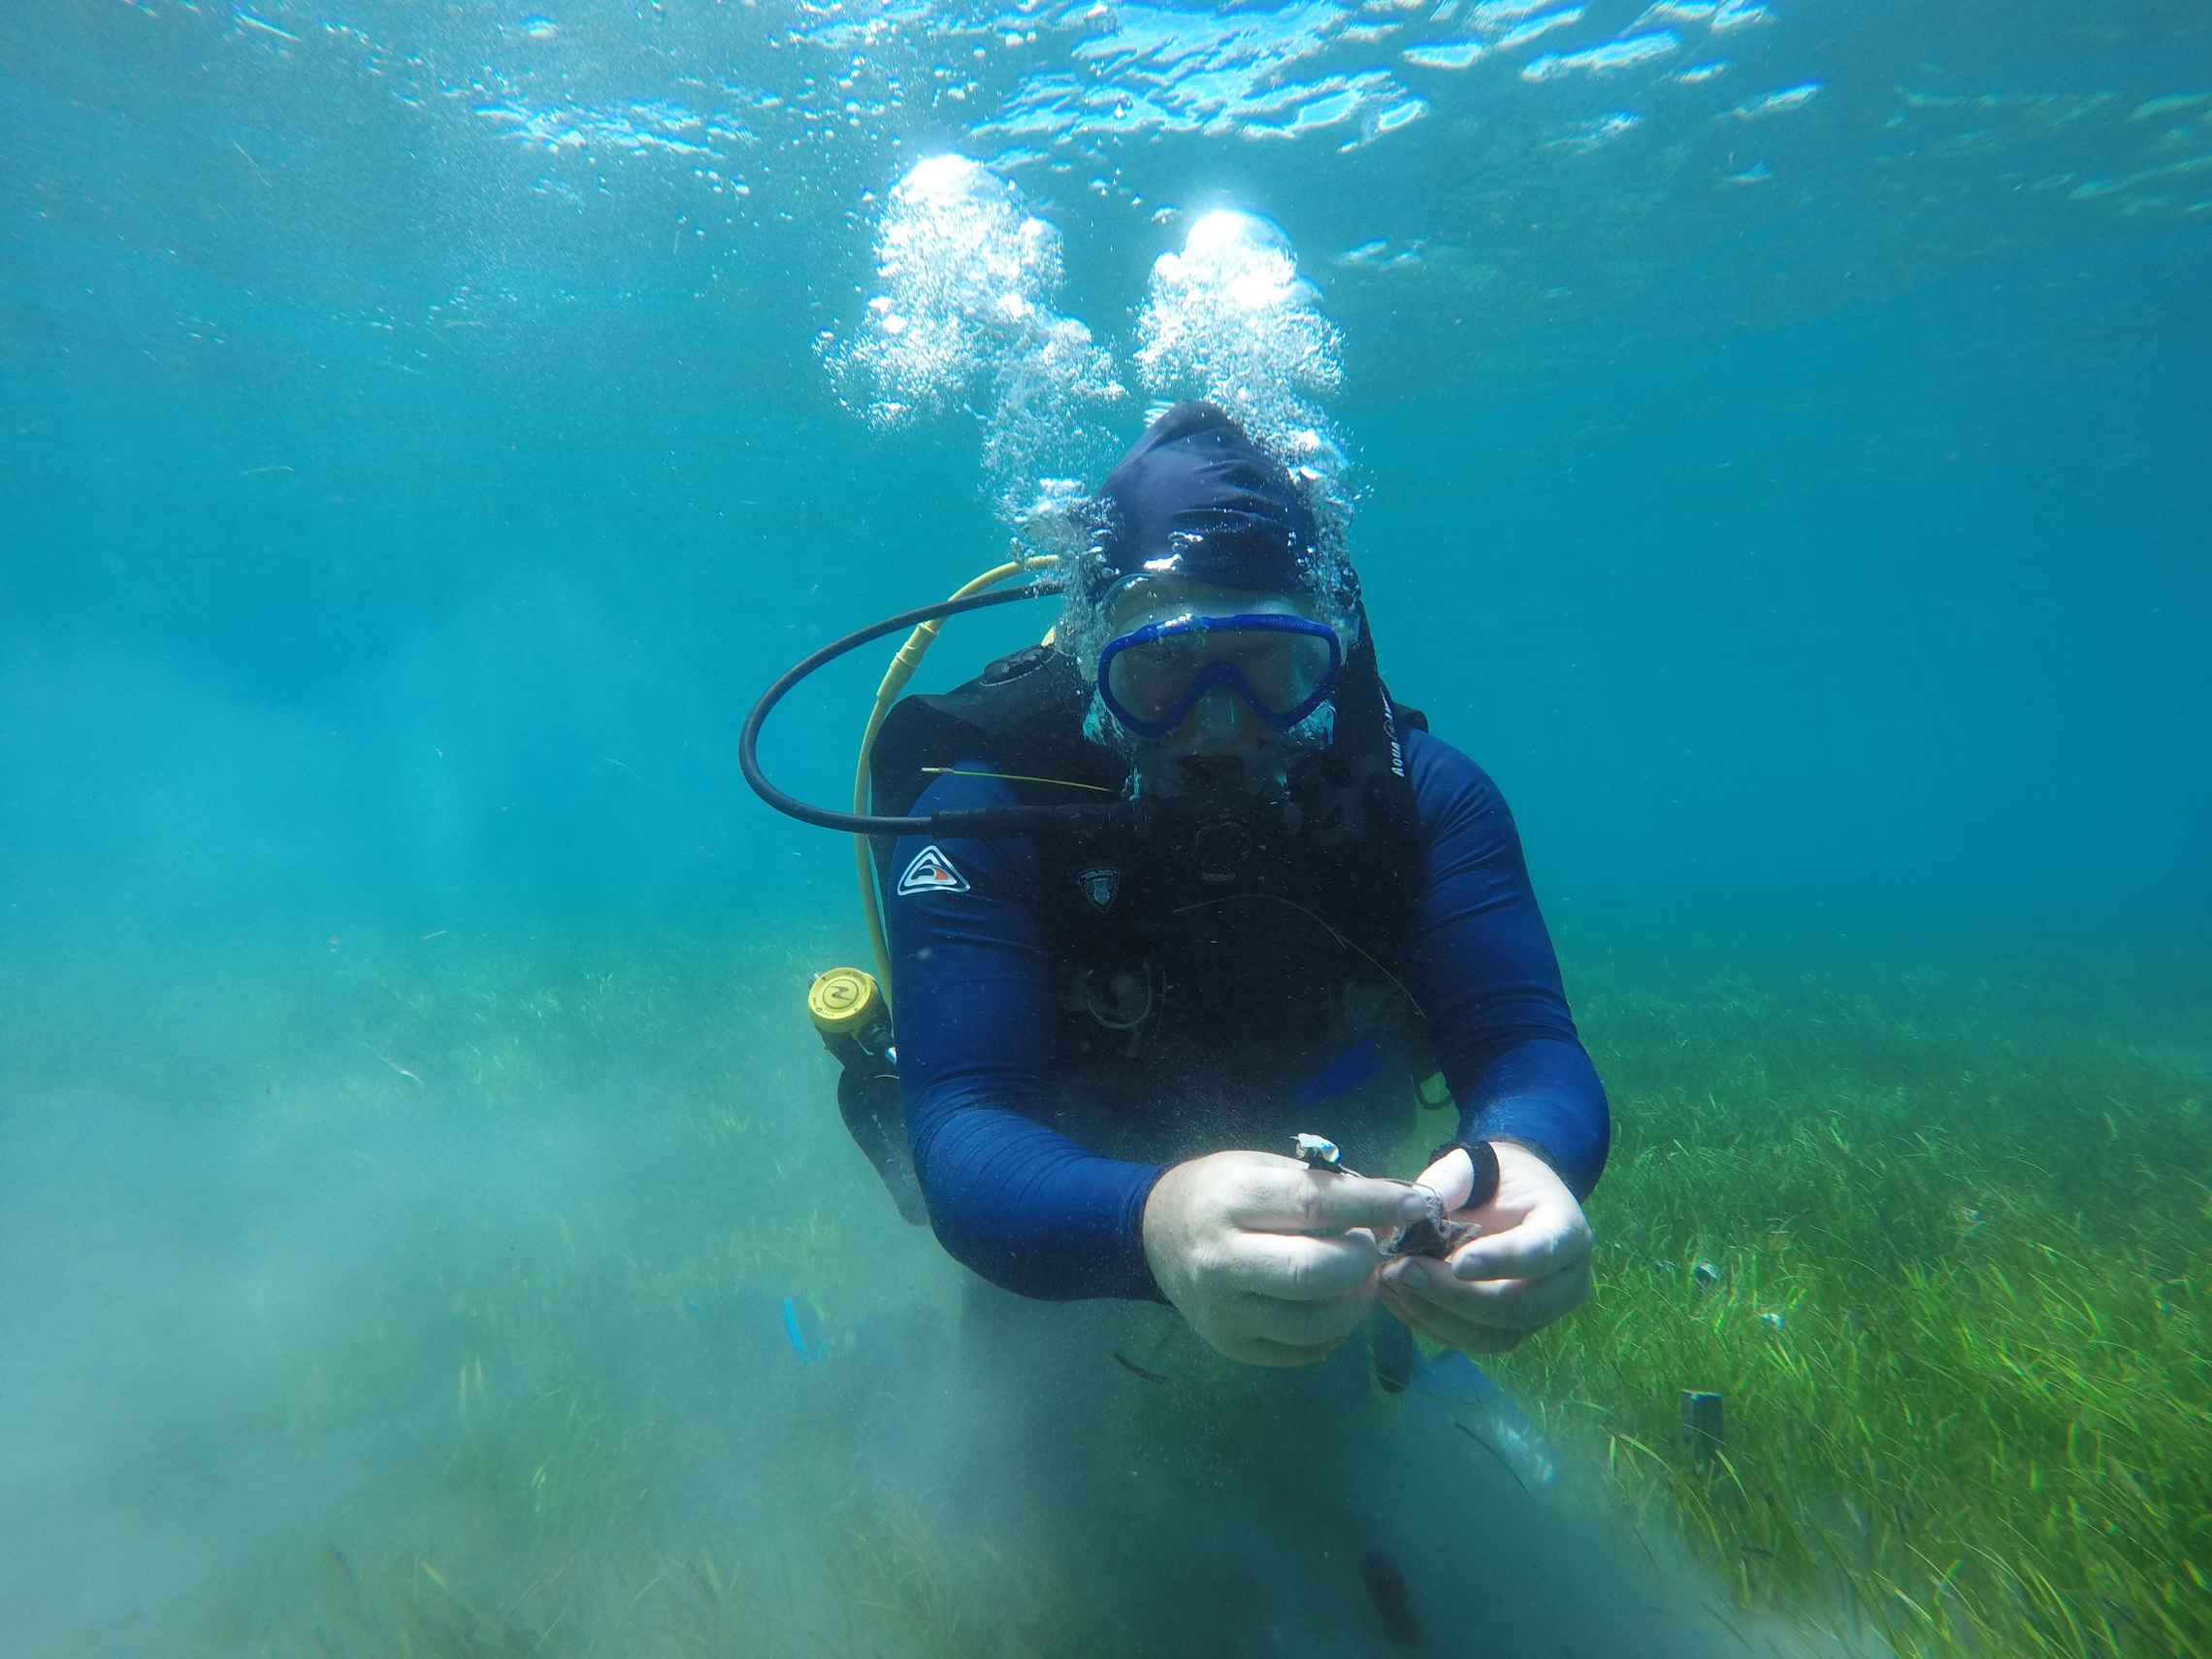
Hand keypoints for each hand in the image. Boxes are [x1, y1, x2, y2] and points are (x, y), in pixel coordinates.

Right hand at [1142, 1149, 1435, 1366]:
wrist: (1154, 1234)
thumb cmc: (1221, 1190)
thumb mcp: (1263, 1166)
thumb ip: (1324, 1186)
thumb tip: (1394, 1208)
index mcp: (1231, 1200)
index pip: (1314, 1204)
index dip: (1373, 1206)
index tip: (1417, 1204)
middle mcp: (1221, 1260)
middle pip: (1315, 1273)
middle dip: (1362, 1260)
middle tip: (1371, 1247)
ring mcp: (1224, 1311)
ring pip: (1315, 1323)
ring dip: (1357, 1301)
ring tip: (1358, 1278)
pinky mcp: (1232, 1346)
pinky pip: (1305, 1349)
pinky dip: (1335, 1328)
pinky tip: (1332, 1302)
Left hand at [1378, 1142, 1592, 1354]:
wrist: (1505, 1199)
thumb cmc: (1494, 1177)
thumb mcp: (1473, 1164)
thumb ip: (1447, 1182)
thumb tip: (1414, 1212)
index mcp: (1566, 1228)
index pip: (1542, 1252)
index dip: (1502, 1261)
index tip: (1458, 1263)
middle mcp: (1566, 1280)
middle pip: (1519, 1306)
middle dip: (1456, 1295)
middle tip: (1403, 1271)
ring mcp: (1542, 1313)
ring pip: (1494, 1336)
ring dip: (1437, 1315)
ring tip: (1392, 1282)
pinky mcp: (1512, 1331)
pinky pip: (1473, 1342)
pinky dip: (1430, 1323)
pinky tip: (1397, 1297)